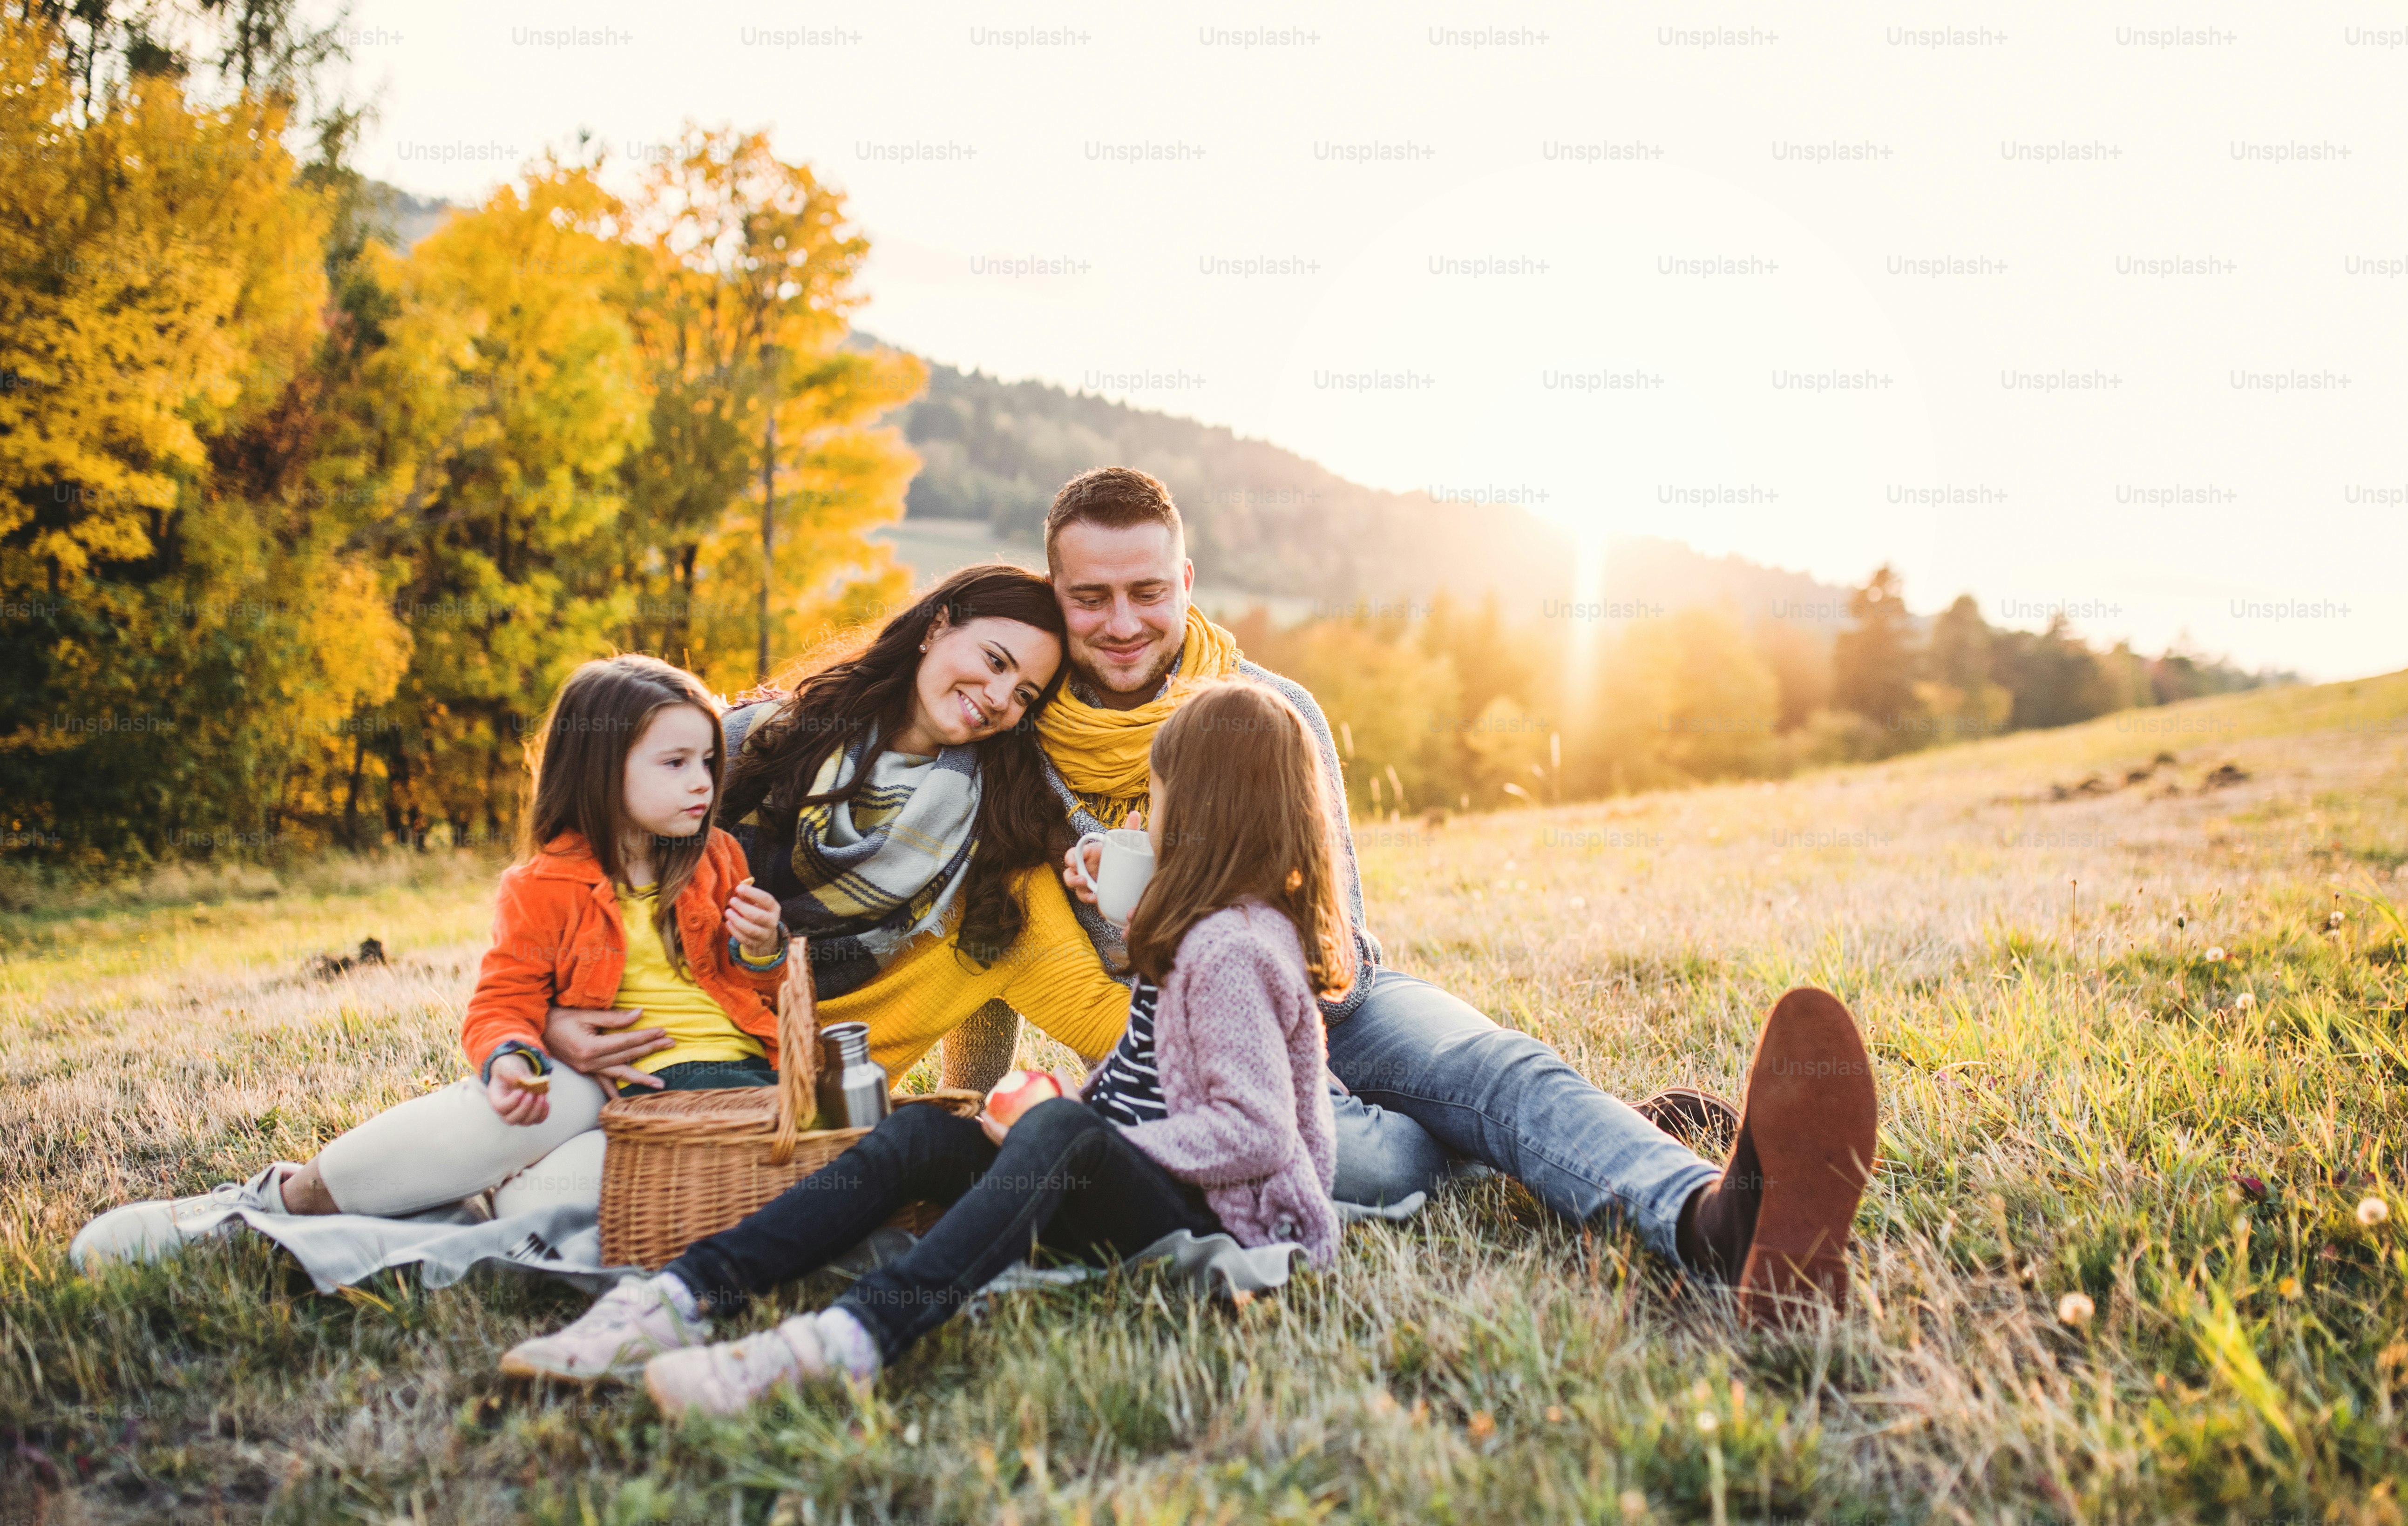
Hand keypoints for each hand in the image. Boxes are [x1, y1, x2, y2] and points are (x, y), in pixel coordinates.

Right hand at [483, 1052, 552, 1125]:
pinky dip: (543, 1113)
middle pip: (512, 1119)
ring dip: (536, 1110)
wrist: (516, 1072)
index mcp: (495, 1100)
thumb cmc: (508, 1069)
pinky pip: (537, 1120)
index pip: (501, 1108)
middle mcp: (505, 1112)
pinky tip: (546, 1101)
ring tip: (542, 1095)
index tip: (521, 1090)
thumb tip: (526, 1081)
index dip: (512, 1101)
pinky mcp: (530, 1115)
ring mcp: (518, 1115)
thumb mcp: (507, 1066)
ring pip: (526, 1122)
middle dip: (524, 1108)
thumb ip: (513, 1073)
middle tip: (532, 1094)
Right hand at [543, 1003, 670, 1089]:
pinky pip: (603, 1083)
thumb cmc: (559, 1018)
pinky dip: (614, 1090)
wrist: (535, 1030)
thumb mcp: (585, 1015)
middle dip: (651, 1050)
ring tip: (660, 1083)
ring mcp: (587, 1069)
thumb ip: (613, 1018)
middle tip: (671, 1044)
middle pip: (627, 1056)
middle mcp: (590, 1062)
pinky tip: (624, 1100)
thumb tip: (639, 1014)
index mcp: (591, 1047)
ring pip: (620, 1073)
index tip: (663, 1031)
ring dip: (641, 1077)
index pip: (626, 1042)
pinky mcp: (584, 1071)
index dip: (646, 1036)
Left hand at [724, 877, 783, 958]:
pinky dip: (734, 931)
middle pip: (758, 916)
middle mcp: (772, 922)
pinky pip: (744, 939)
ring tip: (727, 912)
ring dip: (737, 920)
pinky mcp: (755, 944)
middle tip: (732, 901)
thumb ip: (747, 896)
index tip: (739, 888)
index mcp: (774, 908)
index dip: (752, 893)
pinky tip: (728, 922)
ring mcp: (765, 934)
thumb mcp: (756, 903)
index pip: (766, 899)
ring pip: (751, 930)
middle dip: (743, 908)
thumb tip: (738, 890)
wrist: (764, 934)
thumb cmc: (758, 912)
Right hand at [977, 1069, 1084, 1144]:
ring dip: (991, 1125)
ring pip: (1005, 1136)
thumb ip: (1065, 1084)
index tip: (1013, 1091)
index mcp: (1048, 1131)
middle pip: (1017, 1128)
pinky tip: (983, 1117)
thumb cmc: (1073, 1125)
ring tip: (984, 1111)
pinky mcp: (1016, 1153)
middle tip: (996, 1102)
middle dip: (1003, 1118)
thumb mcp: (1072, 1100)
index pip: (1035, 1118)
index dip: (1022, 1105)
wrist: (1067, 1145)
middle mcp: (1038, 1141)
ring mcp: (1027, 1149)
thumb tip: (1056, 1068)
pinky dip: (990, 1130)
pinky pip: (1001, 1141)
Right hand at [1061, 812, 1141, 905]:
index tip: (1074, 861)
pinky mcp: (1095, 894)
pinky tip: (1099, 901)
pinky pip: (1089, 899)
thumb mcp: (1125, 842)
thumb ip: (1129, 829)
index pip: (1072, 855)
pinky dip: (1092, 900)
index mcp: (1087, 855)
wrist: (1130, 872)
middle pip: (1069, 874)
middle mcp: (1084, 869)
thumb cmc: (1122, 853)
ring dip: (1082, 893)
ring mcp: (1089, 883)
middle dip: (1072, 878)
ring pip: (1077, 890)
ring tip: (1093, 896)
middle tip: (1083, 880)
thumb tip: (1135, 813)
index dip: (1070, 858)